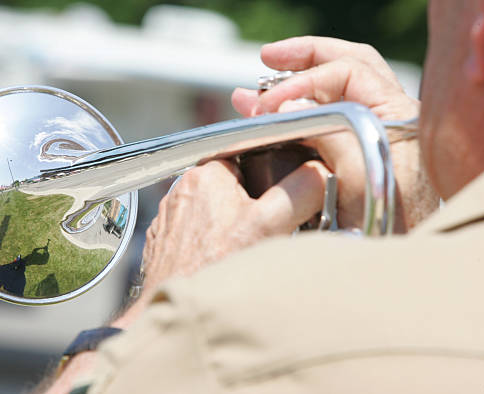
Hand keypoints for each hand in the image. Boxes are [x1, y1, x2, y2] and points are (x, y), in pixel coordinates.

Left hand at [140, 159, 327, 299]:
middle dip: (251, 208)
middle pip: (232, 188)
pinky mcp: (164, 242)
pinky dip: (211, 244)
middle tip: (261, 235)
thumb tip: (319, 174)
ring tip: (240, 253)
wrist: (178, 316)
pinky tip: (220, 264)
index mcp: (205, 175)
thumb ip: (300, 191)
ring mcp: (169, 218)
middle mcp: (181, 191)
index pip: (247, 162)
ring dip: (230, 228)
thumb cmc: (215, 270)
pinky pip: (196, 234)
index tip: (275, 208)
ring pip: (214, 212)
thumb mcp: (270, 225)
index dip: (268, 184)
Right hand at [232, 36, 437, 230]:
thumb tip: (289, 105)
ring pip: (333, 87)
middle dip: (304, 58)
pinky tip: (266, 114)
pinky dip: (293, 109)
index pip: (349, 72)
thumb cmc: (388, 225)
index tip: (270, 101)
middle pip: (346, 65)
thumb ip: (330, 135)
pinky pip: (323, 114)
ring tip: (254, 92)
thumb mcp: (358, 180)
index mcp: (398, 114)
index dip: (305, 80)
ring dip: (293, 83)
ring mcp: (371, 130)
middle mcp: (388, 114)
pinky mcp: (353, 148)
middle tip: (267, 57)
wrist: (394, 253)